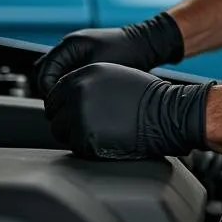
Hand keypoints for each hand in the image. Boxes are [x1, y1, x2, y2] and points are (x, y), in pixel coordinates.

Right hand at [34, 12, 183, 96]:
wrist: (147, 44)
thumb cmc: (127, 52)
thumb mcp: (101, 67)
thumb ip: (78, 78)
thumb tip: (60, 96)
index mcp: (70, 44)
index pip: (43, 70)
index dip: (47, 88)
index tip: (57, 102)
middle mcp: (70, 47)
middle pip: (44, 71)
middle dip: (48, 89)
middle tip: (59, 105)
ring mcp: (77, 53)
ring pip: (55, 74)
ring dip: (57, 88)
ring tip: (67, 103)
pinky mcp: (85, 60)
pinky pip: (67, 75)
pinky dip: (68, 86)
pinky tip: (78, 98)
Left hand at [44, 63, 211, 159]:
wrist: (167, 113)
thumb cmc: (147, 96)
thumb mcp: (114, 76)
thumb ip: (87, 83)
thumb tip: (68, 97)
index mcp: (83, 74)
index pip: (54, 94)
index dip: (64, 106)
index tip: (74, 113)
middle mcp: (77, 91)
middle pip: (54, 114)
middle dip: (67, 121)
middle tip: (89, 124)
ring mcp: (79, 114)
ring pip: (61, 132)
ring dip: (75, 134)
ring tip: (100, 131)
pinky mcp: (85, 137)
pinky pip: (75, 146)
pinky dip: (87, 147)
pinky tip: (106, 139)